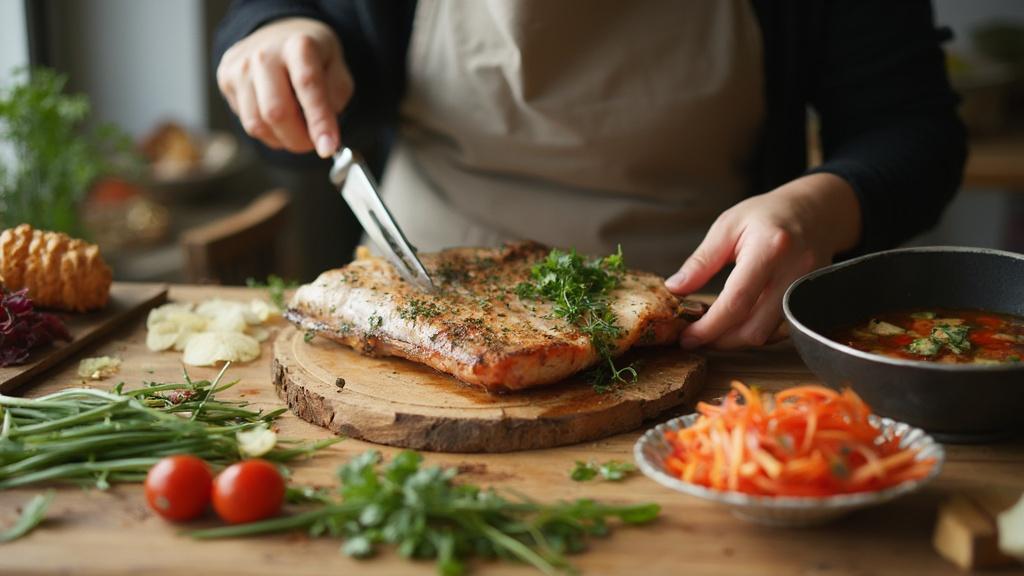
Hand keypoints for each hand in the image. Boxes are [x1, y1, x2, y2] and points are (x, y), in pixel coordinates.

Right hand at [216, 17, 351, 157]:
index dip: (319, 121)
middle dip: (298, 139)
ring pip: (257, 124)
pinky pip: (246, 123)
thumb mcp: (337, 70)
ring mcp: (239, 66)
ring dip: (282, 139)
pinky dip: (267, 132)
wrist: (279, 35)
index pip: (307, 86)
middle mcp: (264, 53)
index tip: (328, 148)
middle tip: (312, 143)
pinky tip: (277, 117)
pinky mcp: (225, 79)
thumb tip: (323, 135)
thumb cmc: (312, 58)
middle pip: (275, 112)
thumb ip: (336, 99)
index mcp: (298, 45)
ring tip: (296, 128)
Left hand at [665, 173, 861, 349]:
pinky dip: (756, 332)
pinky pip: (781, 331)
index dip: (709, 327)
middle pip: (754, 328)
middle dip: (720, 340)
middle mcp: (794, 273)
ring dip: (736, 340)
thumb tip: (675, 289)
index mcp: (770, 248)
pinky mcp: (812, 301)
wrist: (815, 211)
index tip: (687, 337)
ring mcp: (807, 290)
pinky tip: (738, 322)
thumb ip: (702, 261)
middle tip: (695, 336)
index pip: (737, 301)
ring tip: (713, 327)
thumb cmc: (768, 215)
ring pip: (768, 335)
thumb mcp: (728, 226)